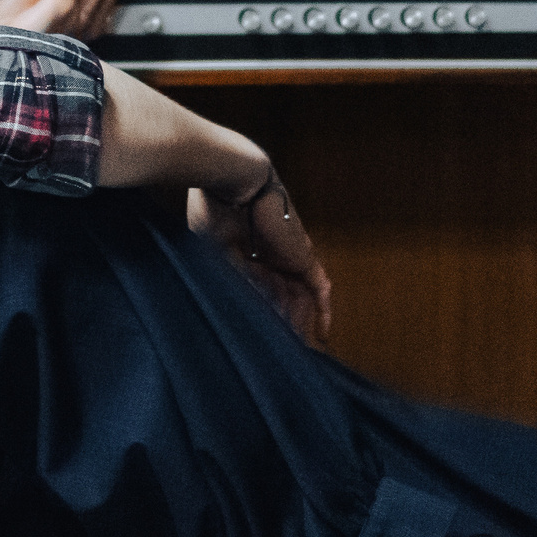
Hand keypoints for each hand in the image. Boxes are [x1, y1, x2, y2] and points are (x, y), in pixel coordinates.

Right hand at [188, 168, 333, 346]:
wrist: (235, 183)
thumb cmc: (214, 211)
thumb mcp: (216, 254)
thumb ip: (232, 279)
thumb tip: (240, 309)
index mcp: (246, 252)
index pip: (258, 290)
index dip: (260, 313)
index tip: (257, 337)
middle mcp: (270, 256)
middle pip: (281, 297)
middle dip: (281, 325)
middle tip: (280, 352)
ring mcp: (288, 256)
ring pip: (297, 299)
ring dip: (295, 324)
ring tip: (292, 350)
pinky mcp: (303, 257)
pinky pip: (318, 288)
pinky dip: (322, 311)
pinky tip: (322, 336)